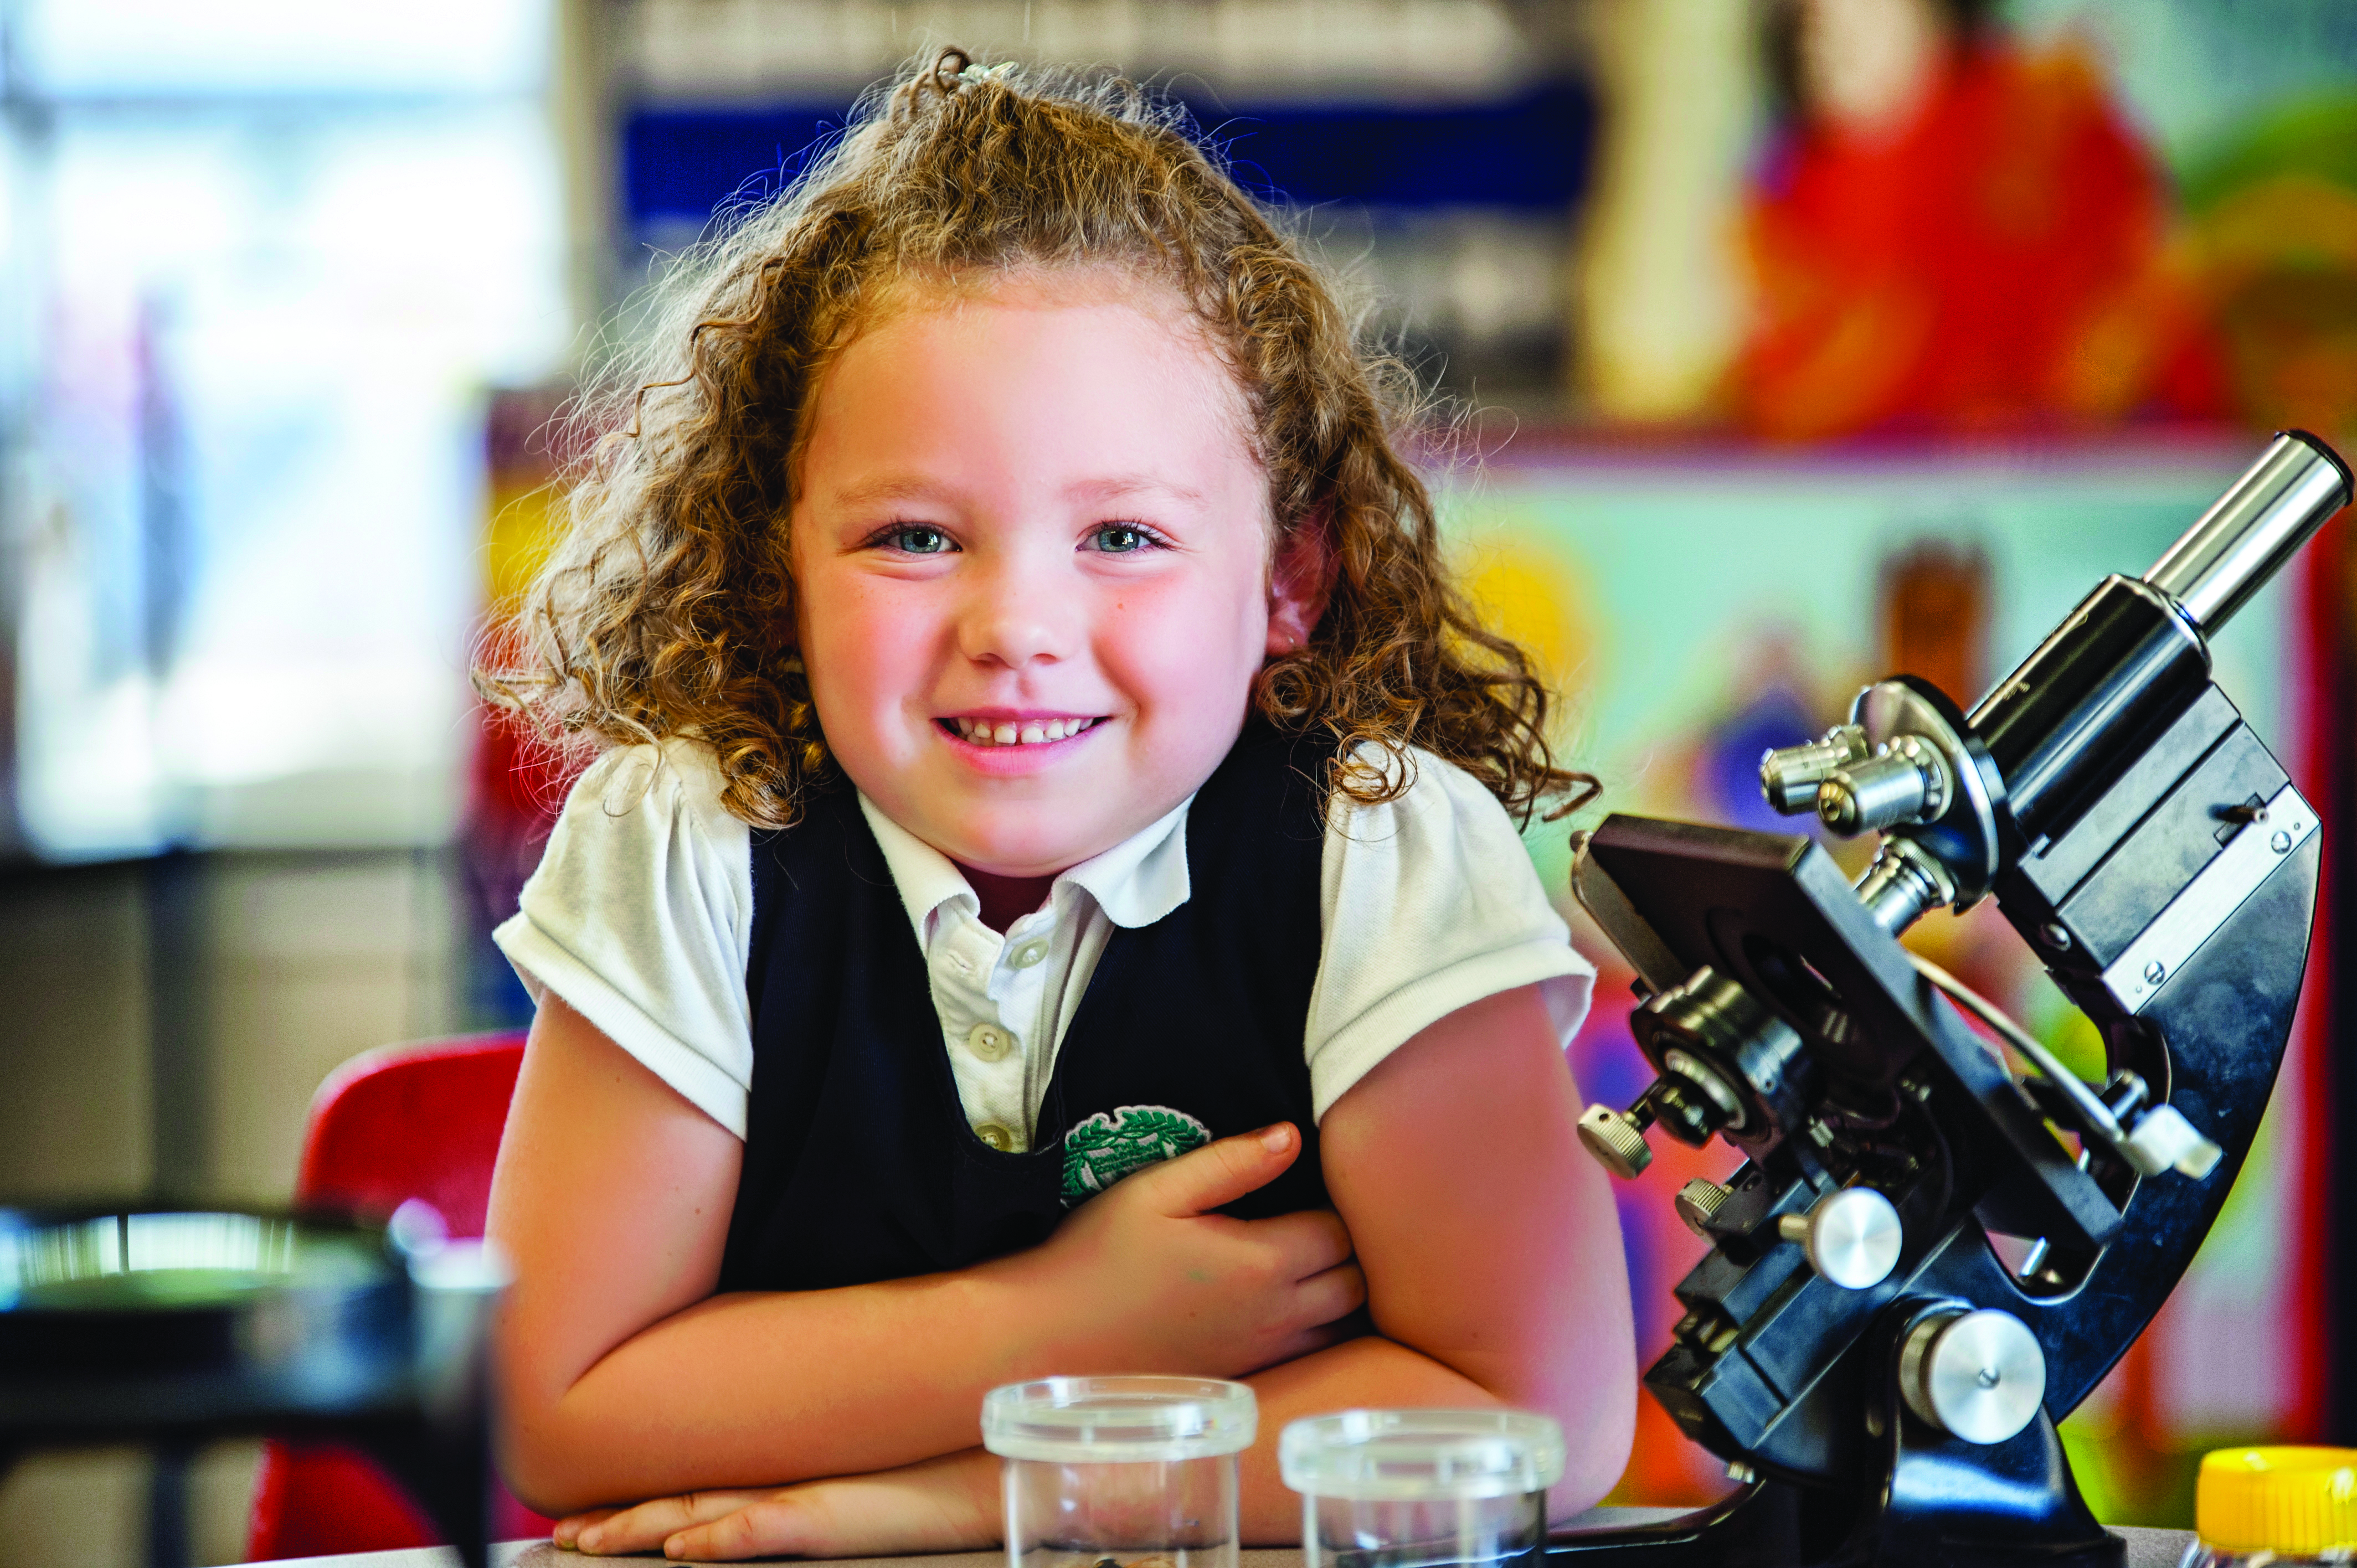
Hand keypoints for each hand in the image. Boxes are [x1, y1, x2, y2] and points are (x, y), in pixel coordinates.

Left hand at [557, 1448, 998, 1559]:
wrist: (965, 1473)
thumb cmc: (908, 1485)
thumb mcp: (834, 1495)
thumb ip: (785, 1505)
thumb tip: (730, 1522)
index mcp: (771, 1478)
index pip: (687, 1488)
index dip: (633, 1503)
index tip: (584, 1516)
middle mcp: (771, 1482)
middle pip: (677, 1497)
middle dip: (614, 1518)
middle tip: (564, 1534)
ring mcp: (794, 1497)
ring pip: (699, 1511)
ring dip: (642, 1527)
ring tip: (592, 1540)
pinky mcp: (820, 1516)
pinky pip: (758, 1528)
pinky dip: (717, 1537)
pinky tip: (683, 1547)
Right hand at [1003, 1121, 1365, 1377]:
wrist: (1051, 1338)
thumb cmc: (1098, 1256)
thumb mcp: (1159, 1190)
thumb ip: (1233, 1162)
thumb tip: (1291, 1137)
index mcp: (1262, 1264)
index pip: (1340, 1231)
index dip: (1338, 1204)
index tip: (1313, 1183)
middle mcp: (1275, 1316)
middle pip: (1356, 1283)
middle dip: (1352, 1249)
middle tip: (1317, 1216)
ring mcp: (1262, 1354)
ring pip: (1342, 1326)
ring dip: (1341, 1292)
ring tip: (1309, 1258)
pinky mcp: (1244, 1376)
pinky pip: (1310, 1355)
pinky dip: (1318, 1328)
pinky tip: (1283, 1301)